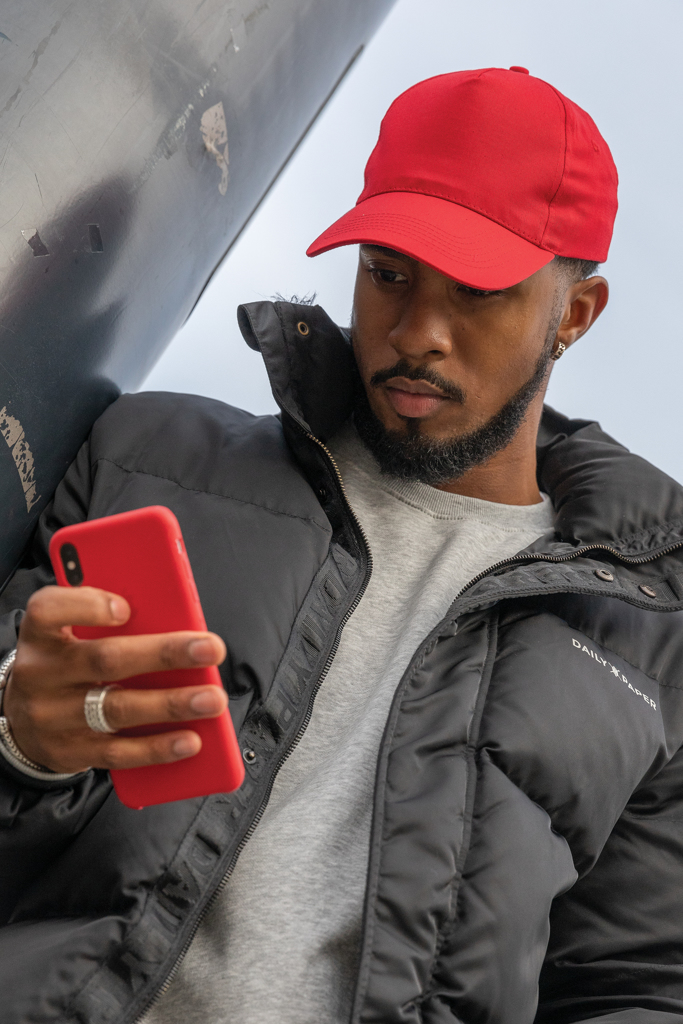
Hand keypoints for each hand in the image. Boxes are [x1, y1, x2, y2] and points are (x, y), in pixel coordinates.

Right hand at [4, 585, 227, 773]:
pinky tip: (190, 740)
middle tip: (211, 650)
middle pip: (106, 660)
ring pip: (118, 709)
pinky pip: (118, 752)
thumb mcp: (71, 633)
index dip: (88, 606)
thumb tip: (173, 618)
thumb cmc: (65, 662)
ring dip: (171, 705)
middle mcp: (43, 673)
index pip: (50, 610)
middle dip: (165, 654)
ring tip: (211, 699)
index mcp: (42, 633)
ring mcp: (53, 716)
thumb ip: (106, 621)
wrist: (24, 719)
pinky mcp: (69, 752)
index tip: (126, 607)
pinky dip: (158, 748)